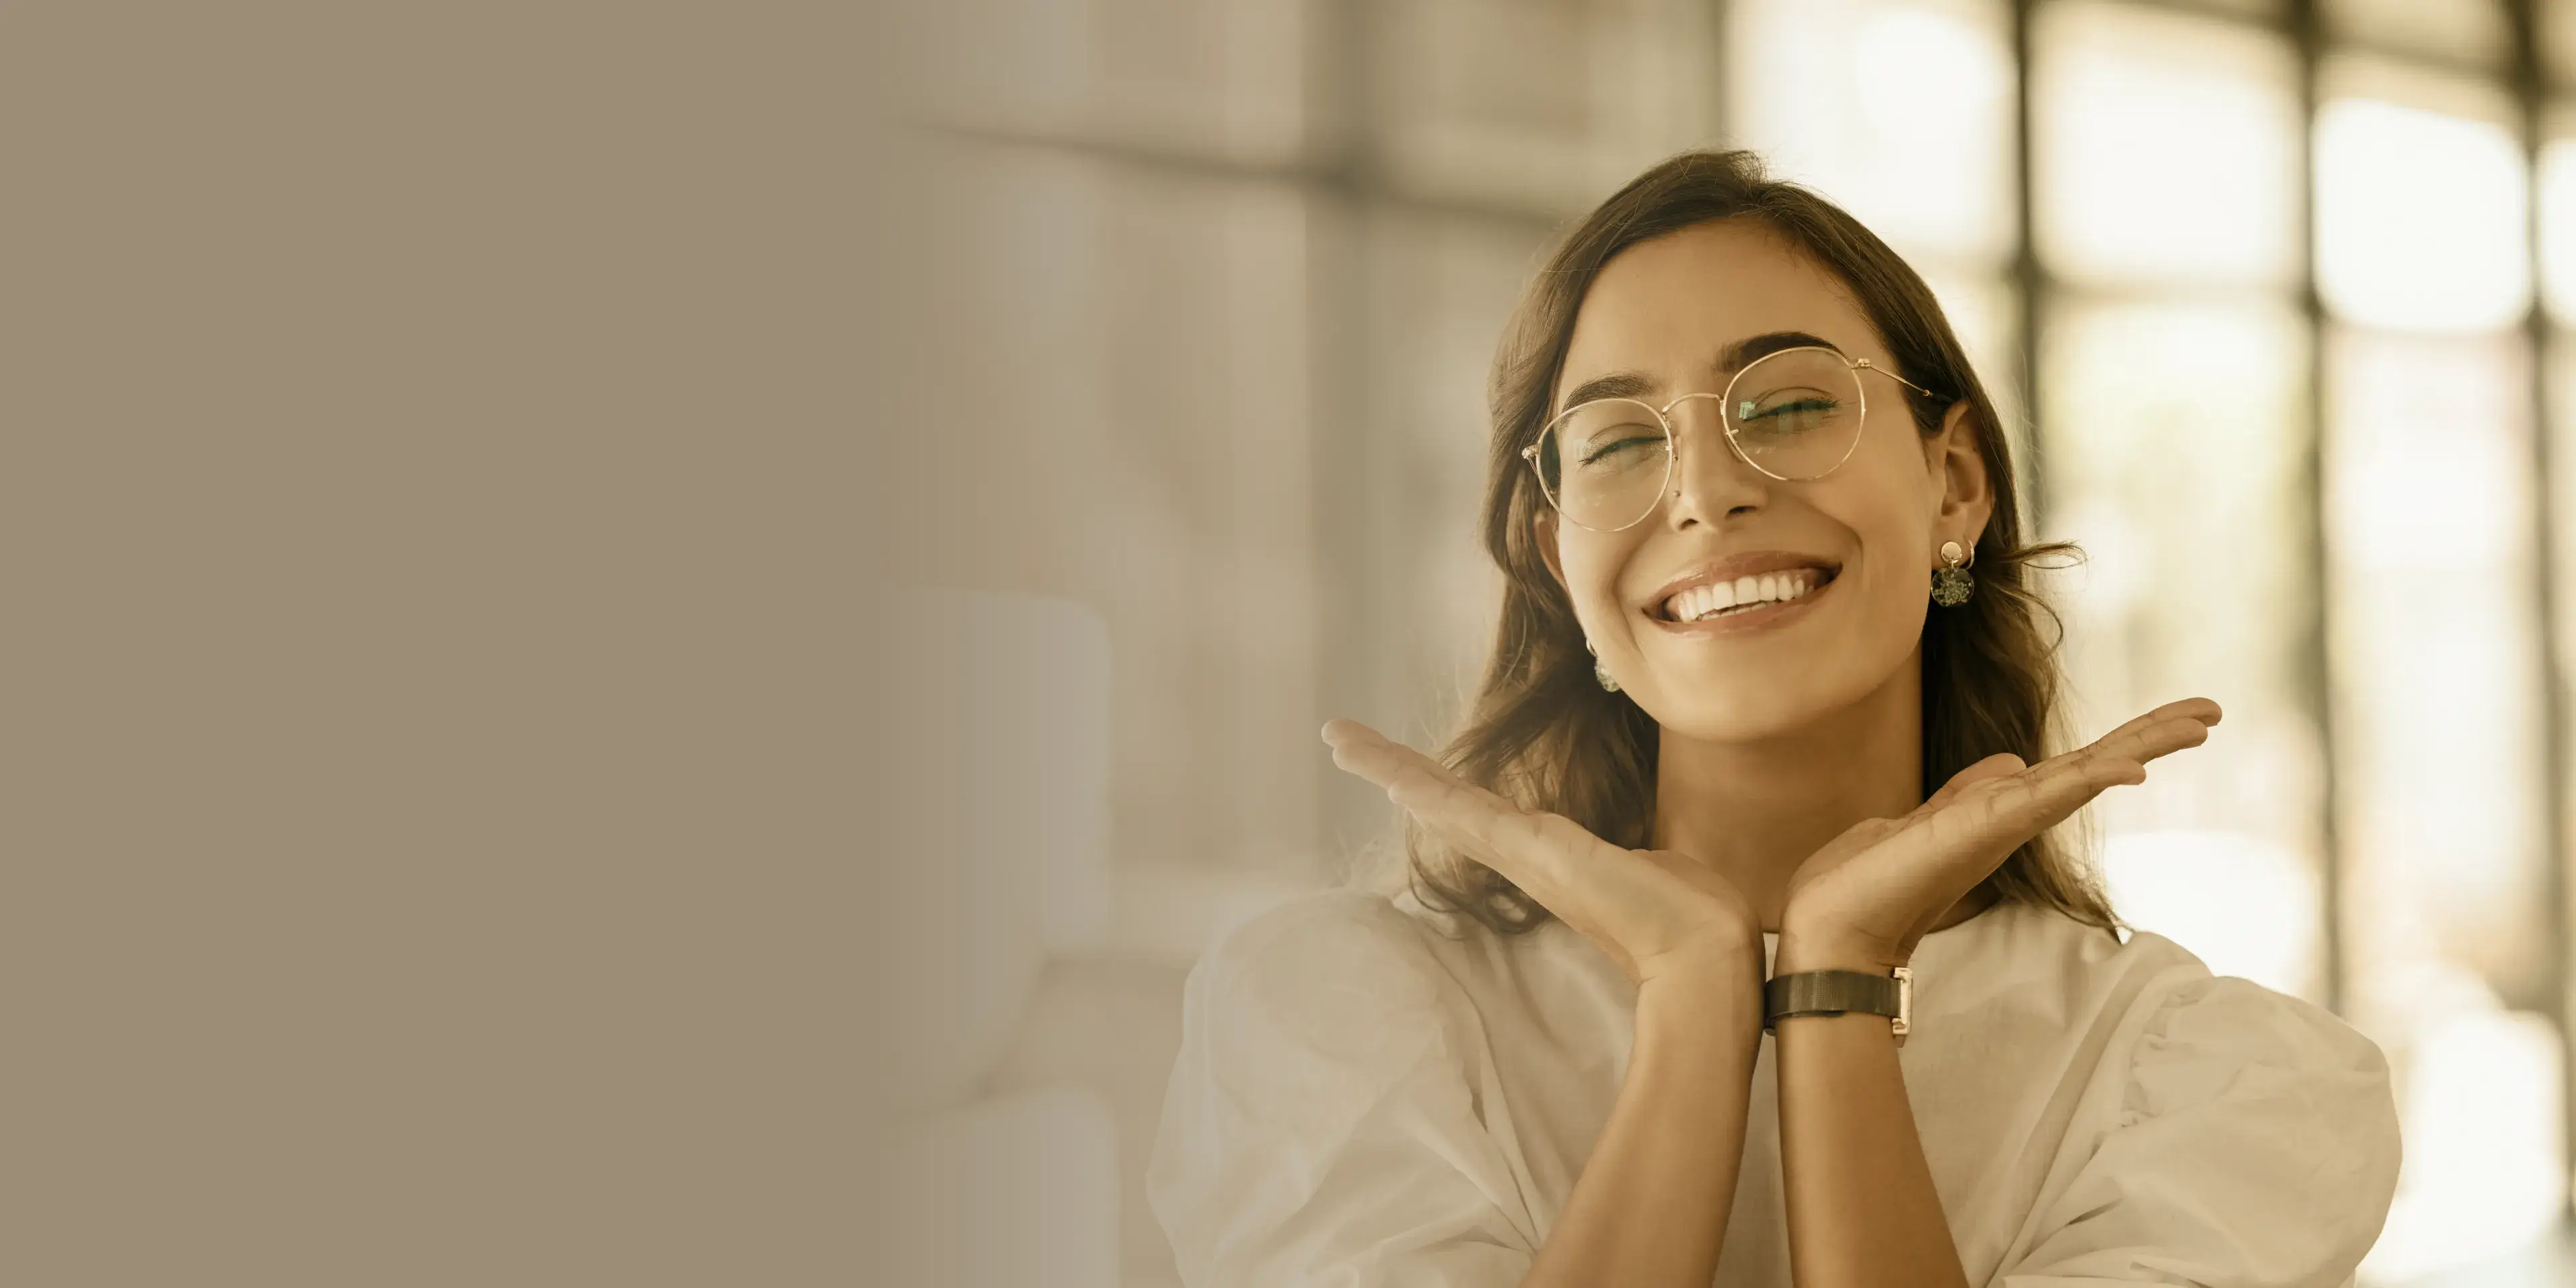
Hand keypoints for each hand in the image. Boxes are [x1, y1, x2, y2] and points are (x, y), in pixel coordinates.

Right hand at [1322, 718, 1759, 988]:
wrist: (1707, 956)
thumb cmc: (1694, 918)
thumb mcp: (1656, 866)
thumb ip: (1640, 859)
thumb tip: (1654, 862)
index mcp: (1550, 857)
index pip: (1478, 811)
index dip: (1435, 786)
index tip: (1399, 769)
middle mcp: (1525, 856)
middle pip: (1442, 803)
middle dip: (1391, 768)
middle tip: (1339, 740)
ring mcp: (1524, 855)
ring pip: (1442, 802)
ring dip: (1390, 767)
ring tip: (1341, 739)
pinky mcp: (1533, 852)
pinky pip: (1466, 812)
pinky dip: (1423, 788)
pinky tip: (1388, 773)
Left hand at [1778, 698, 2221, 970]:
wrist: (1829, 926)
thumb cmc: (1867, 881)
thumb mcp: (1925, 819)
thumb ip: (1970, 792)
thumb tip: (2011, 762)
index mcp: (2000, 812)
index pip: (2074, 767)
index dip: (2123, 742)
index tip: (2175, 719)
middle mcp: (2011, 820)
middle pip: (2095, 768)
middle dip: (2151, 738)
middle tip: (2211, 712)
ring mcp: (2000, 826)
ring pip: (2084, 776)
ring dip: (2140, 747)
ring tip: (2197, 722)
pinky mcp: (1980, 831)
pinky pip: (2044, 799)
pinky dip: (2087, 781)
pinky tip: (2129, 769)